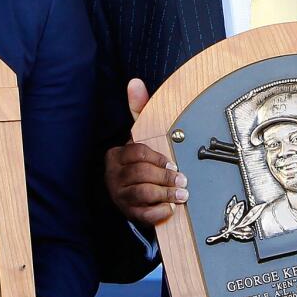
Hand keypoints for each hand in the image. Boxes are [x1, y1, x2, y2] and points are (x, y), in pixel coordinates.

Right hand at [104, 78, 187, 225]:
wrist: (132, 194)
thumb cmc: (140, 161)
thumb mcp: (139, 136)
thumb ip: (138, 109)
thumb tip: (135, 82)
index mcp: (116, 155)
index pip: (137, 153)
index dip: (158, 159)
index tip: (173, 164)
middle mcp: (113, 176)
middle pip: (141, 174)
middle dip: (165, 178)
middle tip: (184, 181)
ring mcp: (119, 196)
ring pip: (142, 193)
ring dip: (166, 194)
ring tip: (182, 195)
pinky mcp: (128, 213)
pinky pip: (143, 214)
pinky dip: (158, 212)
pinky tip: (169, 209)